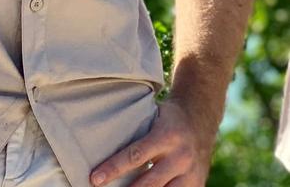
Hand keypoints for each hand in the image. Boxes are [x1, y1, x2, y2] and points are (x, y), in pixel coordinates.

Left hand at [89, 99, 212, 185]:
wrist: (201, 117)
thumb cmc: (168, 116)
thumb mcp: (154, 117)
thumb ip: (137, 134)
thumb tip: (104, 146)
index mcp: (167, 136)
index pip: (136, 155)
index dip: (114, 168)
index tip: (96, 178)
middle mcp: (180, 157)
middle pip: (147, 183)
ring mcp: (191, 175)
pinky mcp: (197, 186)